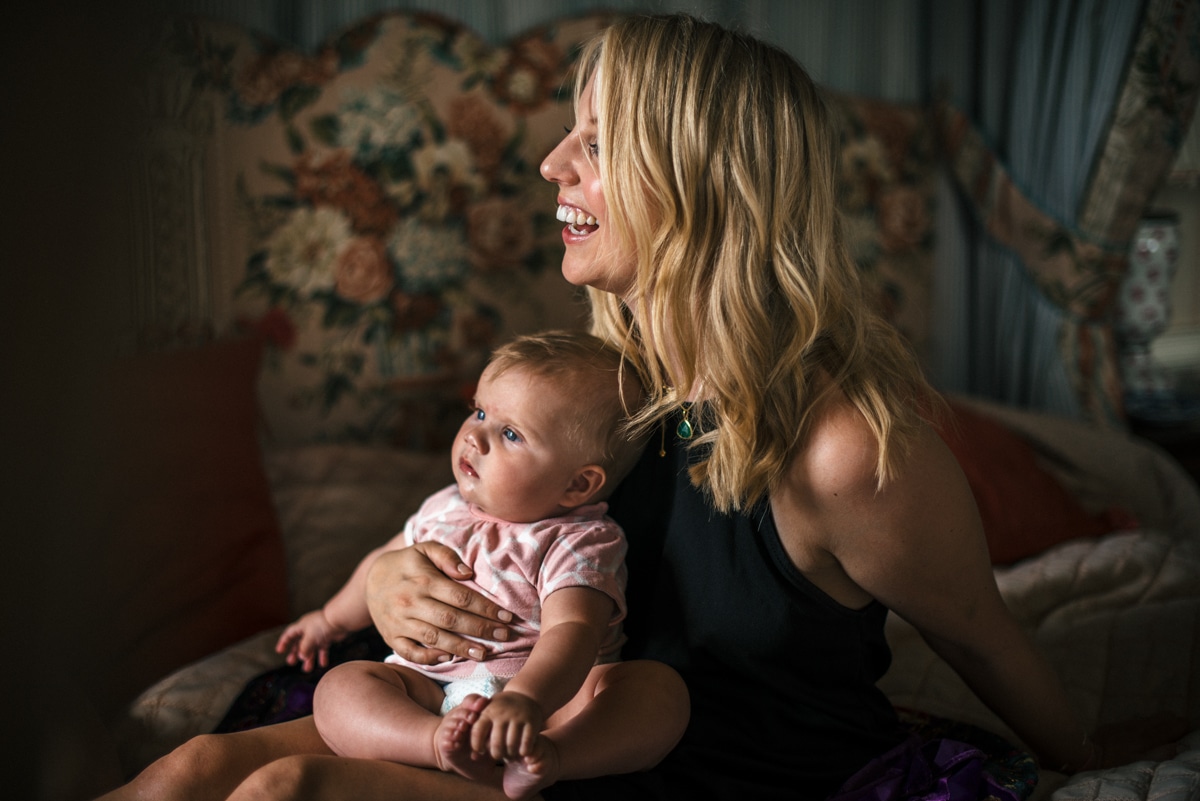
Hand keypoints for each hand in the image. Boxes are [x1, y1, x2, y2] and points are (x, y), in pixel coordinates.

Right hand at [274, 610, 348, 671]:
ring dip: (309, 658)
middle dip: (296, 653)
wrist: (340, 620)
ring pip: (311, 648)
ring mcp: (319, 634)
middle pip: (300, 643)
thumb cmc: (323, 625)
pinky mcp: (328, 638)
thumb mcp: (310, 637)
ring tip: (307, 669)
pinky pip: (323, 649)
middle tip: (292, 662)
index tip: (279, 651)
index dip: (284, 642)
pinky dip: (322, 657)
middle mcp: (309, 630)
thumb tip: (301, 657)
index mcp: (302, 626)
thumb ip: (304, 648)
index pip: (289, 634)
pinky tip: (322, 664)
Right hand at [364, 542, 513, 664]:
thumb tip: (468, 574)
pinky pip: (411, 653)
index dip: (486, 608)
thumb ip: (447, 556)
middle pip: (451, 620)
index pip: (461, 597)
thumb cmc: (407, 563)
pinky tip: (449, 658)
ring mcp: (399, 622)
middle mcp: (411, 602)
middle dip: (481, 629)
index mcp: (423, 579)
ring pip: (434, 638)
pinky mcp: (391, 638)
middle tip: (505, 637)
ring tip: (485, 654)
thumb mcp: (425, 549)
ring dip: (461, 648)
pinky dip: (430, 658)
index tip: (507, 617)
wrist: (370, 579)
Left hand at [470, 691, 544, 760]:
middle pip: (496, 744)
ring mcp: (518, 717)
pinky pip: (526, 745)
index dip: (477, 746)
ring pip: (511, 746)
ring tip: (509, 754)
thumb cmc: (501, 712)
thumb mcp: (488, 716)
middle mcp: (503, 713)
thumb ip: (479, 735)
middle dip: (496, 754)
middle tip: (498, 755)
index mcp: (489, 711)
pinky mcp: (531, 722)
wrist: (525, 696)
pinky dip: (523, 752)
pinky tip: (521, 751)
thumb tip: (473, 757)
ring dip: (510, 755)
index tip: (481, 750)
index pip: (477, 732)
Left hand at [1092, 714, 1188, 767]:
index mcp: (1148, 736)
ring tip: (1164, 729)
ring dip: (1160, 722)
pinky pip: (1136, 719)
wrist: (1087, 753)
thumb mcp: (1140, 763)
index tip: (1184, 732)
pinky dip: (1145, 723)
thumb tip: (1176, 746)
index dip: (1181, 727)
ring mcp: (1127, 723)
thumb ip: (1159, 754)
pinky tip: (1144, 729)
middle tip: (1176, 731)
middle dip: (1173, 722)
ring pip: (1150, 716)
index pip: (1172, 724)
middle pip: (1164, 717)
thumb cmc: (1115, 762)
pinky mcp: (1116, 724)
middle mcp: (1139, 726)